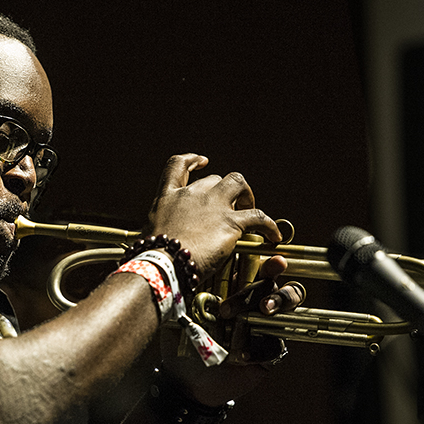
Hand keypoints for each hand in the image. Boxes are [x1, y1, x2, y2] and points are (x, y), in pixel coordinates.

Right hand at [148, 155, 282, 276]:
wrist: (163, 263)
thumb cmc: (153, 255)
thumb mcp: (149, 234)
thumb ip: (160, 231)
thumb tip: (159, 241)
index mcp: (168, 197)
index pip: (178, 165)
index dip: (192, 160)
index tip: (202, 162)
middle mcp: (192, 195)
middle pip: (215, 179)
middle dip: (224, 191)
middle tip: (229, 208)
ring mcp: (213, 205)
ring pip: (238, 183)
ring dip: (245, 195)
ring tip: (248, 210)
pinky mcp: (231, 222)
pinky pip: (259, 217)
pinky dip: (270, 226)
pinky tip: (273, 236)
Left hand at [159, 255, 304, 406]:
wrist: (184, 378)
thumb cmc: (183, 339)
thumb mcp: (184, 311)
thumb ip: (195, 290)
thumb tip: (201, 267)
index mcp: (236, 290)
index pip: (258, 271)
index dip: (271, 265)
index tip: (274, 261)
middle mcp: (253, 306)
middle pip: (277, 286)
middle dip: (269, 288)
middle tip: (257, 300)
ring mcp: (263, 329)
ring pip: (288, 309)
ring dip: (279, 305)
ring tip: (264, 311)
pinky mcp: (268, 354)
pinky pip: (275, 345)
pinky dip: (261, 347)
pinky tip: (244, 354)